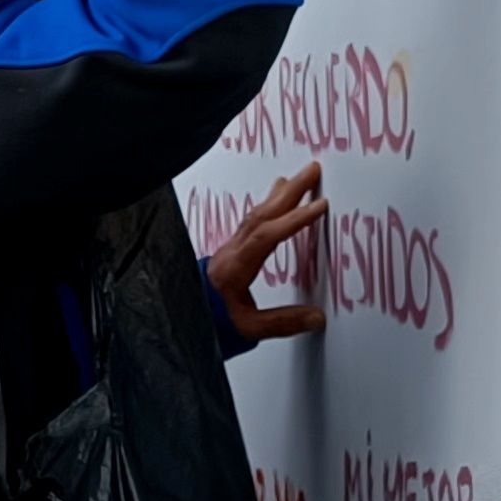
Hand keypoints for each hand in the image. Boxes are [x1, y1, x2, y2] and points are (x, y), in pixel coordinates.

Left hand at [208, 162, 331, 343]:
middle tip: (313, 170)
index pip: (265, 236)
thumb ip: (282, 323)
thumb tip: (317, 317)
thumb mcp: (248, 329)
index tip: (319, 206)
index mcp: (234, 268)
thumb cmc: (211, 323)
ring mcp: (229, 248)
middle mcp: (231, 252)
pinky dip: (268, 206)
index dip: (293, 220)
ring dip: (279, 195)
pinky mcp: (231, 250)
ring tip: (298, 178)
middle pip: (262, 215)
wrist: (182, 319)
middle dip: (291, 191)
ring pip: (255, 214)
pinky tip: (276, 199)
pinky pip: (252, 220)